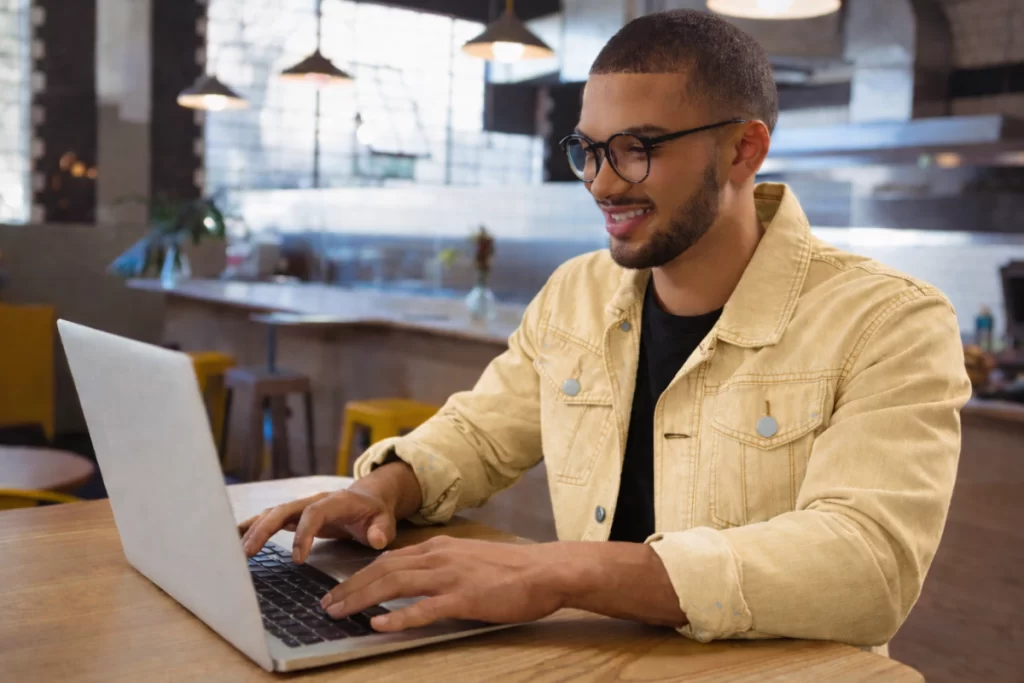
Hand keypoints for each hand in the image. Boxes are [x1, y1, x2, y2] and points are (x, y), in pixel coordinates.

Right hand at [238, 488, 396, 561]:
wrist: (370, 498)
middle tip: (248, 553)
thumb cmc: (375, 512)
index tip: (298, 559)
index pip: (314, 513)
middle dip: (264, 529)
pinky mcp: (295, 515)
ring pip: (273, 513)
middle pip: (284, 510)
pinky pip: (270, 518)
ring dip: (253, 529)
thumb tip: (375, 539)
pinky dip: (252, 526)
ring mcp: (302, 506)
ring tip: (235, 549)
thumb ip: (381, 530)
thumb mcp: (385, 521)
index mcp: (336, 501)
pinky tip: (233, 536)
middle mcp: (314, 500)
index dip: (304, 534)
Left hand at [320, 536, 568, 631]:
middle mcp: (440, 556)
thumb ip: (441, 565)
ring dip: (362, 598)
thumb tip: (415, 578)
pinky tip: (380, 625)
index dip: (359, 575)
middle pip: (383, 569)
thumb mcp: (469, 558)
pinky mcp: (465, 598)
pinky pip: (425, 608)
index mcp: (440, 548)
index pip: (388, 559)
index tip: (339, 589)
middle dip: (350, 587)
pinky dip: (399, 616)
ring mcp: (451, 577)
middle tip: (326, 604)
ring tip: (339, 612)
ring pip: (395, 583)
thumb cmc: (513, 569)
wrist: (546, 570)